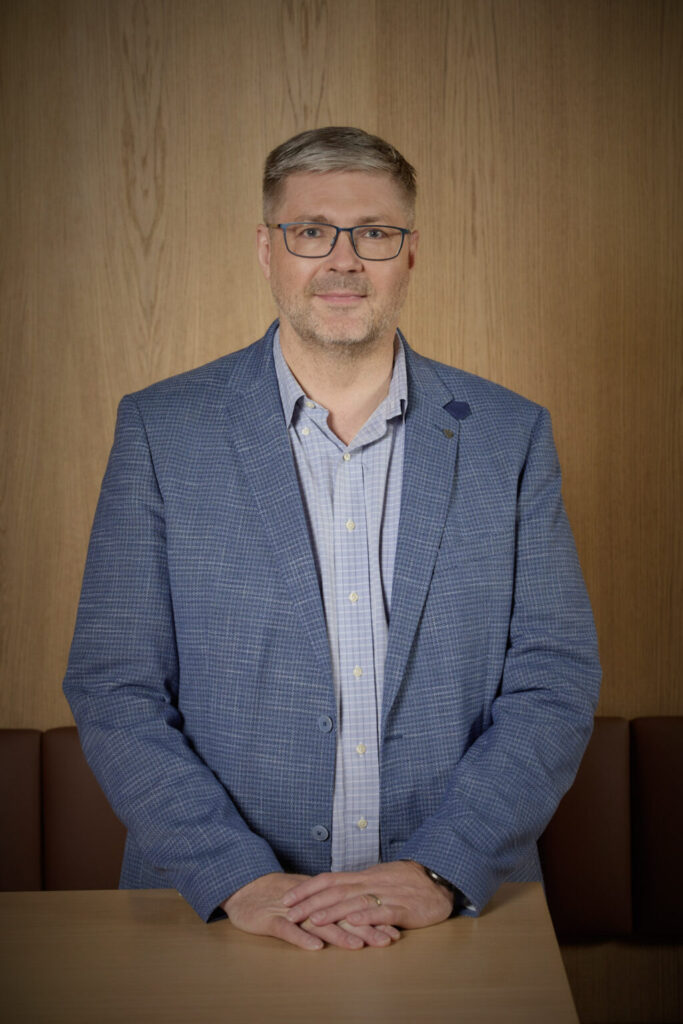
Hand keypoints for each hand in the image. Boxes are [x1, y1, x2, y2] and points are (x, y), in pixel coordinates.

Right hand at [222, 872, 400, 950]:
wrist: (245, 888)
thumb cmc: (277, 897)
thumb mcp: (308, 902)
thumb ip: (330, 909)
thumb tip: (358, 917)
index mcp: (321, 899)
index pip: (351, 908)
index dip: (373, 917)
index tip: (395, 927)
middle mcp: (311, 904)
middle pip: (342, 915)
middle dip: (366, 927)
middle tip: (388, 938)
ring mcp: (291, 912)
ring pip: (319, 923)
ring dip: (339, 934)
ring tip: (359, 945)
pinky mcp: (271, 920)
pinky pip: (287, 930)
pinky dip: (301, 937)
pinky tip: (316, 948)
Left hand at [282, 860, 454, 930]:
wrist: (437, 879)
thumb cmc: (406, 882)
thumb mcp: (376, 880)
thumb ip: (356, 887)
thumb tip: (331, 894)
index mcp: (363, 877)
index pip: (329, 879)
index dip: (306, 888)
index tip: (286, 897)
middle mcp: (370, 883)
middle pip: (336, 891)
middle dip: (311, 902)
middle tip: (289, 913)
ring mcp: (387, 894)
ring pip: (356, 901)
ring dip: (334, 911)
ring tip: (315, 919)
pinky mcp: (404, 908)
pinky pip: (384, 912)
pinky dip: (368, 917)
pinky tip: (354, 922)